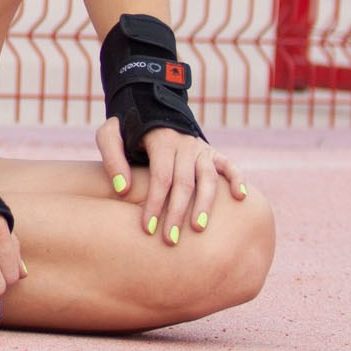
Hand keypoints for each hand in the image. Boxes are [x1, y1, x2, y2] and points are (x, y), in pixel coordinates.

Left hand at [94, 118, 249, 245]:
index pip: (161, 176)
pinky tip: (240, 197)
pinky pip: (229, 165)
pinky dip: (237, 179)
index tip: (148, 228)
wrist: (149, 109)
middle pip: (184, 183)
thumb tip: (123, 190)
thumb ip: (112, 159)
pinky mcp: (213, 153)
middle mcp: (184, 145)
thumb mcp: (110, 135)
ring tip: (198, 229)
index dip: (155, 203)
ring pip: (208, 178)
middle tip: (170, 240)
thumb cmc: (127, 131)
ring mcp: (201, 149)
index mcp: (161, 141)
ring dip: (205, 205)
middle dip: (177, 213)